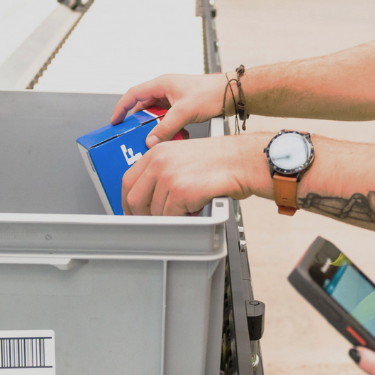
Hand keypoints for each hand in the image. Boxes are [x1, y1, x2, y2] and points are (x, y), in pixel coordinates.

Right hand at [111, 74, 227, 146]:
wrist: (231, 94)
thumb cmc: (211, 93)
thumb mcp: (185, 111)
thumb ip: (166, 127)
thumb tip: (151, 141)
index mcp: (162, 84)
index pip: (133, 94)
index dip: (121, 108)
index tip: (115, 121)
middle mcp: (166, 89)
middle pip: (144, 106)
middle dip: (138, 121)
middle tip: (132, 134)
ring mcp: (174, 97)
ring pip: (157, 114)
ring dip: (155, 126)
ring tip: (152, 138)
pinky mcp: (183, 106)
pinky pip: (168, 118)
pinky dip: (167, 127)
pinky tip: (172, 136)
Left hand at [122, 132, 268, 214]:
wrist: (245, 160)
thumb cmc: (224, 160)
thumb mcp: (185, 156)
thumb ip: (164, 171)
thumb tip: (151, 197)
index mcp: (158, 152)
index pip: (128, 181)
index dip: (128, 201)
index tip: (133, 212)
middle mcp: (159, 162)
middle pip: (134, 198)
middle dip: (142, 216)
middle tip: (153, 223)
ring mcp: (168, 176)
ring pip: (154, 212)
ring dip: (169, 218)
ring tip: (186, 212)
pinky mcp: (181, 191)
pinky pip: (171, 217)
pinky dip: (182, 220)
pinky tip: (194, 212)